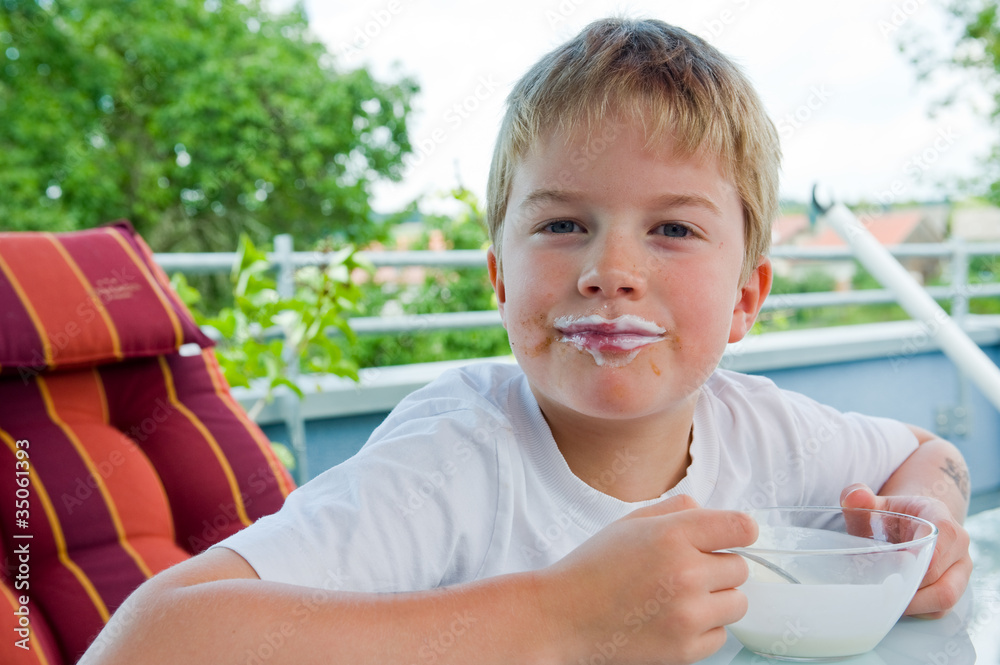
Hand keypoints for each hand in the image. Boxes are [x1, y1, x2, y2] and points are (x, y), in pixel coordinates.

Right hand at [535, 495, 756, 664]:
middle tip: (685, 571)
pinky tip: (673, 619)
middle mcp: (686, 573)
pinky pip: (721, 636)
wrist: (562, 616)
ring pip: (737, 603)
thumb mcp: (630, 523)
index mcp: (672, 535)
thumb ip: (676, 511)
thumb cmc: (594, 567)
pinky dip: (703, 629)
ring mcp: (687, 614)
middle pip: (740, 568)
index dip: (740, 531)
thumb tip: (712, 515)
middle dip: (718, 567)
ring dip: (716, 599)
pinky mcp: (685, 649)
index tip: (734, 537)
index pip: (741, 528)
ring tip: (681, 597)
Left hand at [840, 483, 971, 617]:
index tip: (889, 569)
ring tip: (885, 601)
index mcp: (941, 520)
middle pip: (942, 579)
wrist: (908, 523)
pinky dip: (916, 610)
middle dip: (909, 589)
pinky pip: (940, 609)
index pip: (940, 542)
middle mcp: (958, 546)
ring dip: (913, 605)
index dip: (915, 560)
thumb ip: (858, 497)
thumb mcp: (874, 504)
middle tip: (881, 592)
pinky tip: (893, 604)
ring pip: (945, 598)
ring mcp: (959, 570)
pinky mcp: (953, 589)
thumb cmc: (890, 517)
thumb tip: (854, 496)